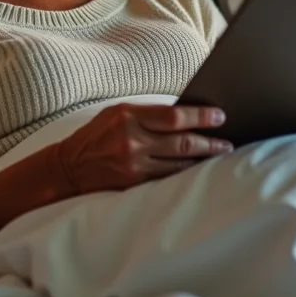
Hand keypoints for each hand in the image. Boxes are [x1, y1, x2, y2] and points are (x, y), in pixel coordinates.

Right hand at [51, 104, 233, 194]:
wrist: (67, 167)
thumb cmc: (96, 135)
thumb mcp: (117, 113)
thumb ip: (148, 114)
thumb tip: (186, 115)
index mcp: (128, 116)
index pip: (174, 116)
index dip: (200, 116)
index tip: (220, 115)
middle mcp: (131, 140)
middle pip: (182, 141)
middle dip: (210, 141)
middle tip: (228, 141)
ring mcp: (133, 165)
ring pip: (179, 163)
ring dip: (203, 159)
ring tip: (220, 154)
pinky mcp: (133, 183)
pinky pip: (168, 178)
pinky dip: (186, 173)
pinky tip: (199, 168)